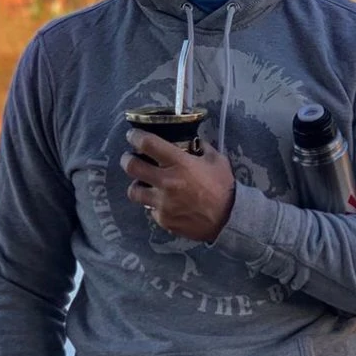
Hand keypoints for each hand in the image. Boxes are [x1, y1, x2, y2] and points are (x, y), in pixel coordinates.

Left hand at [120, 128, 235, 242]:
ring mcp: (162, 203)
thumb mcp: (217, 160)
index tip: (132, 135)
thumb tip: (192, 142)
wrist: (229, 219)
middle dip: (127, 159)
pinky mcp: (163, 220)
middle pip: (131, 167)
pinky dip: (154, 204)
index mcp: (179, 163)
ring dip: (137, 184)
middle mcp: (166, 181)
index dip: (135, 137)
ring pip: (133, 191)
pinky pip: (150, 209)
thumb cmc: (223, 187)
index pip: (148, 144)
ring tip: (143, 183)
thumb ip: (202, 148)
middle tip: (130, 158)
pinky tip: (163, 203)